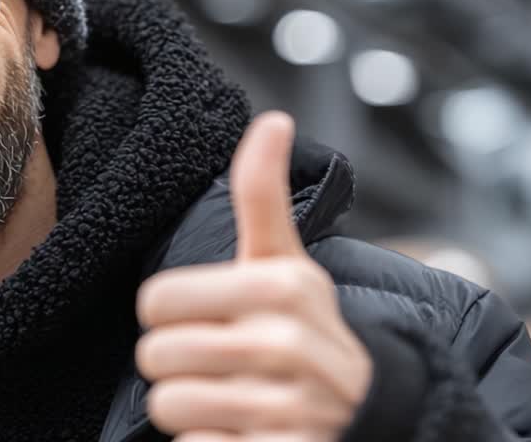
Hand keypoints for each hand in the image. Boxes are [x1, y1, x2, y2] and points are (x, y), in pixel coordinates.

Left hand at [135, 112, 371, 440]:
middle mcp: (286, 345)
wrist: (375, 414)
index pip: (155, 301)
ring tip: (229, 398)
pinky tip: (242, 432)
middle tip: (215, 365)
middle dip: (175, 365)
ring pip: (168, 407)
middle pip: (155, 356)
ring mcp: (287, 407)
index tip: (203, 320)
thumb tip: (271, 119)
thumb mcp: (288, 264)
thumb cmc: (307, 330)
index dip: (168, 315)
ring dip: (188, 410)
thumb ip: (263, 195)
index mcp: (280, 288)